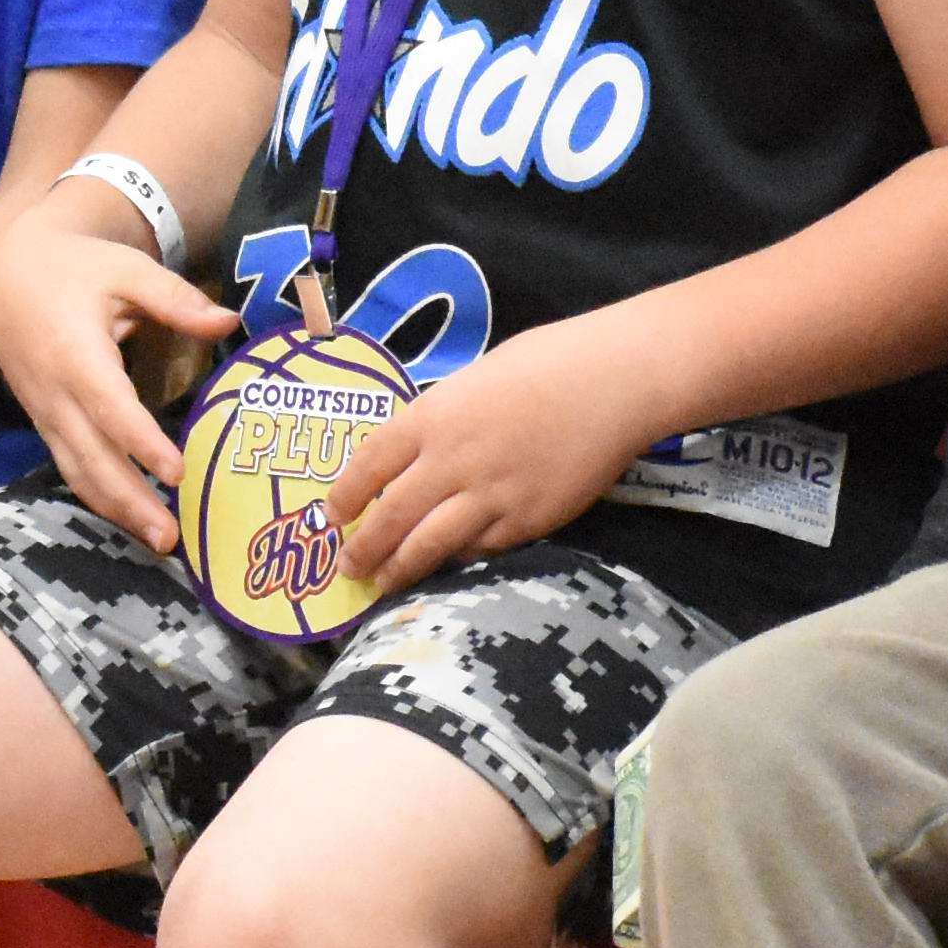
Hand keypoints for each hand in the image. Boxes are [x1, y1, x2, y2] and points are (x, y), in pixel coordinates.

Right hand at [0, 191, 234, 550]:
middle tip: (172, 537)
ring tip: (160, 540)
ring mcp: (44, 411)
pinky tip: (132, 517)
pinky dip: (99, 496)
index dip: (141, 442)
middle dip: (131, 499)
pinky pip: (69, 465)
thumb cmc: (77, 268)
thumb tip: (229, 320)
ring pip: (77, 470)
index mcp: (74, 351)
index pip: (109, 405)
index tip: (177, 473)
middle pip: (91, 455)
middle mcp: (54, 390)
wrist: (8, 274)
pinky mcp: (44, 421)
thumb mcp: (126, 269)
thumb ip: (175, 298)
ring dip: (117, 509)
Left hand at [319, 316, 668, 590]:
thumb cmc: (547, 362)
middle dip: (364, 548)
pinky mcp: (529, 520)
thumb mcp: (473, 380)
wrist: (614, 382)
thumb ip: (442, 419)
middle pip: (391, 516)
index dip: (346, 496)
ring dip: (401, 569)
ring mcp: (490, 495)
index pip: (368, 464)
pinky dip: (459, 559)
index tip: (333, 516)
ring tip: (384, 585)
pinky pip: (482, 548)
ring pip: (430, 545)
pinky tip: (448, 566)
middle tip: (348, 568)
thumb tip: (420, 451)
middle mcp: (450, 461)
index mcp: (430, 417)